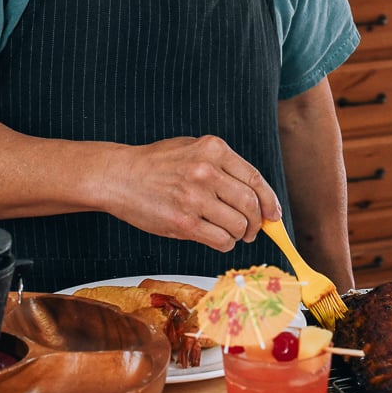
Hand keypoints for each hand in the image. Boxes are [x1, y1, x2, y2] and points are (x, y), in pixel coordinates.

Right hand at [99, 135, 281, 251]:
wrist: (118, 176)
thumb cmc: (155, 164)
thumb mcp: (191, 148)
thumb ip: (221, 166)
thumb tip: (255, 194)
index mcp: (213, 149)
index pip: (255, 179)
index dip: (269, 201)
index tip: (273, 214)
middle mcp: (206, 171)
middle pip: (250, 204)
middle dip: (256, 222)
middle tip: (252, 230)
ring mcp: (195, 197)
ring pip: (238, 225)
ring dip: (239, 234)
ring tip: (231, 234)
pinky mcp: (183, 222)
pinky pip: (220, 240)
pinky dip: (225, 243)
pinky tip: (217, 239)